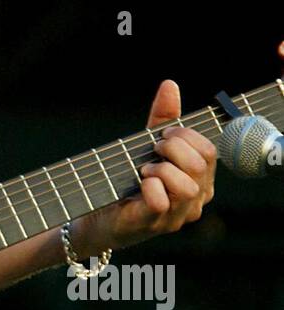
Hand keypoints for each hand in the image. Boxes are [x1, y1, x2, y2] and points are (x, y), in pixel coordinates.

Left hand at [70, 79, 215, 258]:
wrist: (100, 216)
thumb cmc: (129, 181)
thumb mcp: (147, 145)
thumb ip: (162, 118)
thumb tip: (170, 85)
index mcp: (200, 180)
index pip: (209, 150)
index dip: (185, 136)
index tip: (162, 136)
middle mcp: (195, 200)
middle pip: (200, 164)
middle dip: (173, 147)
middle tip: (152, 150)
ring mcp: (177, 215)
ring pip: (187, 186)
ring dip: (161, 169)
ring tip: (145, 170)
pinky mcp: (153, 223)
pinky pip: (161, 202)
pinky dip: (149, 187)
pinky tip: (140, 185)